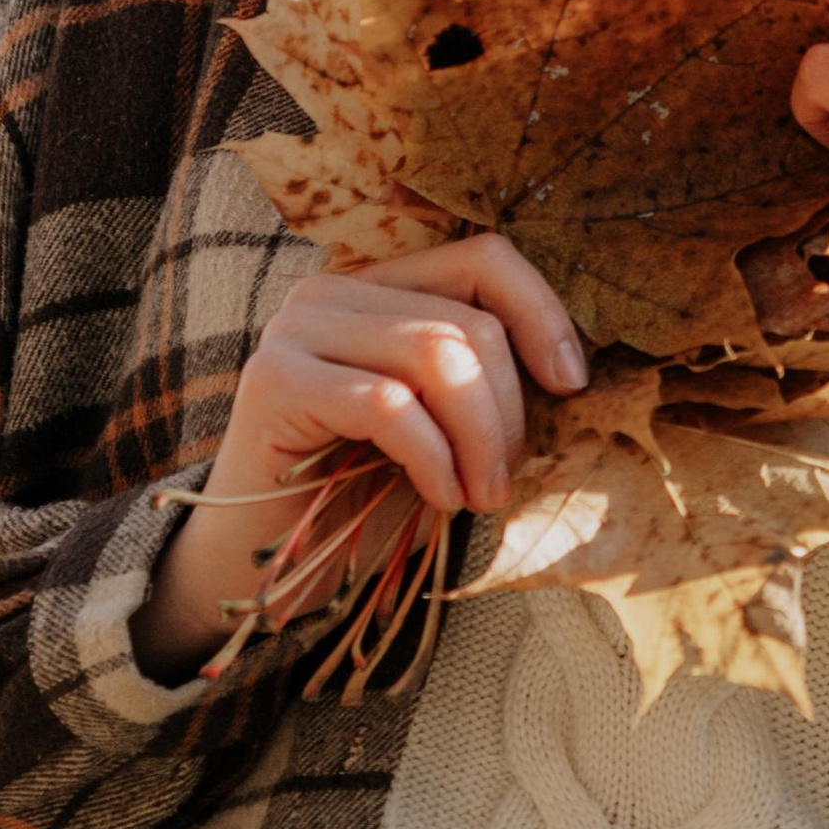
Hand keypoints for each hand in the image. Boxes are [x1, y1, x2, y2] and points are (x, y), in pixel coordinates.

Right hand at [134, 238, 586, 682]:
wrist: (256, 569)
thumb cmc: (358, 500)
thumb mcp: (440, 430)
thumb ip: (480, 381)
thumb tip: (570, 370)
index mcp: (377, 286)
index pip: (482, 258)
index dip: (541, 314)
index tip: (571, 385)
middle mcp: (330, 291)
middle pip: (466, 323)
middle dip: (508, 412)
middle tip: (501, 482)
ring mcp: (296, 329)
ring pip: (437, 357)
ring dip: (480, 439)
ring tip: (479, 495)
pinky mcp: (276, 380)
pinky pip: (390, 405)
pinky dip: (432, 459)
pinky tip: (440, 500)